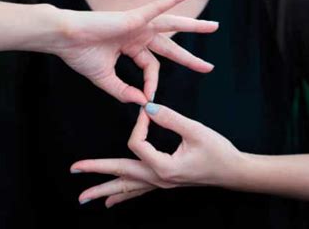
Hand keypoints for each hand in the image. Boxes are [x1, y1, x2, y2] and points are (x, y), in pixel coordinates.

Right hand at [43, 0, 218, 104]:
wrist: (63, 40)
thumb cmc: (80, 55)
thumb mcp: (105, 79)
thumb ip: (123, 91)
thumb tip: (142, 102)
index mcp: (130, 47)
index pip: (150, 67)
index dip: (151, 84)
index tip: (147, 98)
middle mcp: (137, 34)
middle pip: (169, 47)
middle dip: (189, 58)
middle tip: (208, 67)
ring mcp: (137, 24)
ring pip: (171, 25)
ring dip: (194, 26)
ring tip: (214, 28)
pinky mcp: (133, 16)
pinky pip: (157, 6)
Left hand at [70, 103, 248, 207]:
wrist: (233, 172)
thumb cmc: (218, 152)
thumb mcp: (195, 131)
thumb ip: (170, 118)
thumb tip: (148, 106)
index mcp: (163, 167)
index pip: (138, 144)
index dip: (140, 123)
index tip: (148, 109)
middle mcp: (158, 179)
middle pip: (121, 175)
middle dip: (96, 173)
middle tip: (74, 170)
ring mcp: (160, 183)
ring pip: (127, 188)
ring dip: (104, 191)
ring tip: (85, 197)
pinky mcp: (164, 182)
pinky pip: (138, 191)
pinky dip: (123, 195)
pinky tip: (112, 202)